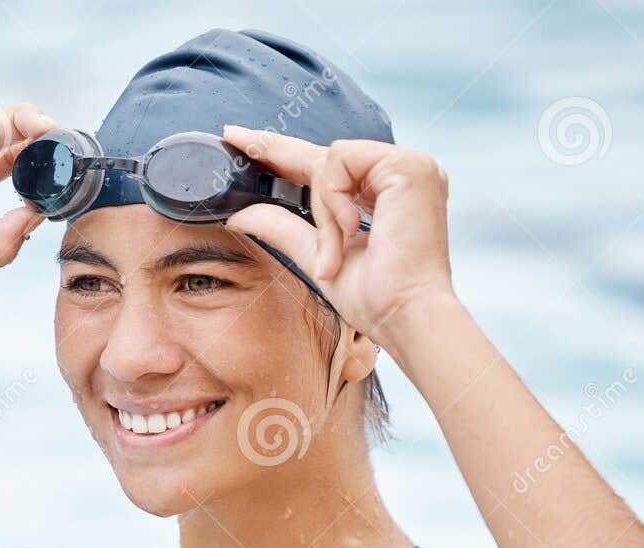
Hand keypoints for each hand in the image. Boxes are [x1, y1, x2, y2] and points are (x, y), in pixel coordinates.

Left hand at [220, 125, 456, 345]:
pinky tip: (352, 229)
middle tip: (233, 135)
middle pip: (324, 157)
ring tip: (338, 249)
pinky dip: (333, 199)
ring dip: (321, 209)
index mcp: (388, 192)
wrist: (404, 316)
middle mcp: (401, 173)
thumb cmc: (375, 299)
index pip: (328, 167)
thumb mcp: (318, 257)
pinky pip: (341, 161)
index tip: (242, 137)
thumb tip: (239, 214)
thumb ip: (284, 229)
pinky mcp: (409, 165)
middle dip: (277, 154)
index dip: (285, 152)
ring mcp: (410, 165)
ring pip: (329, 161)